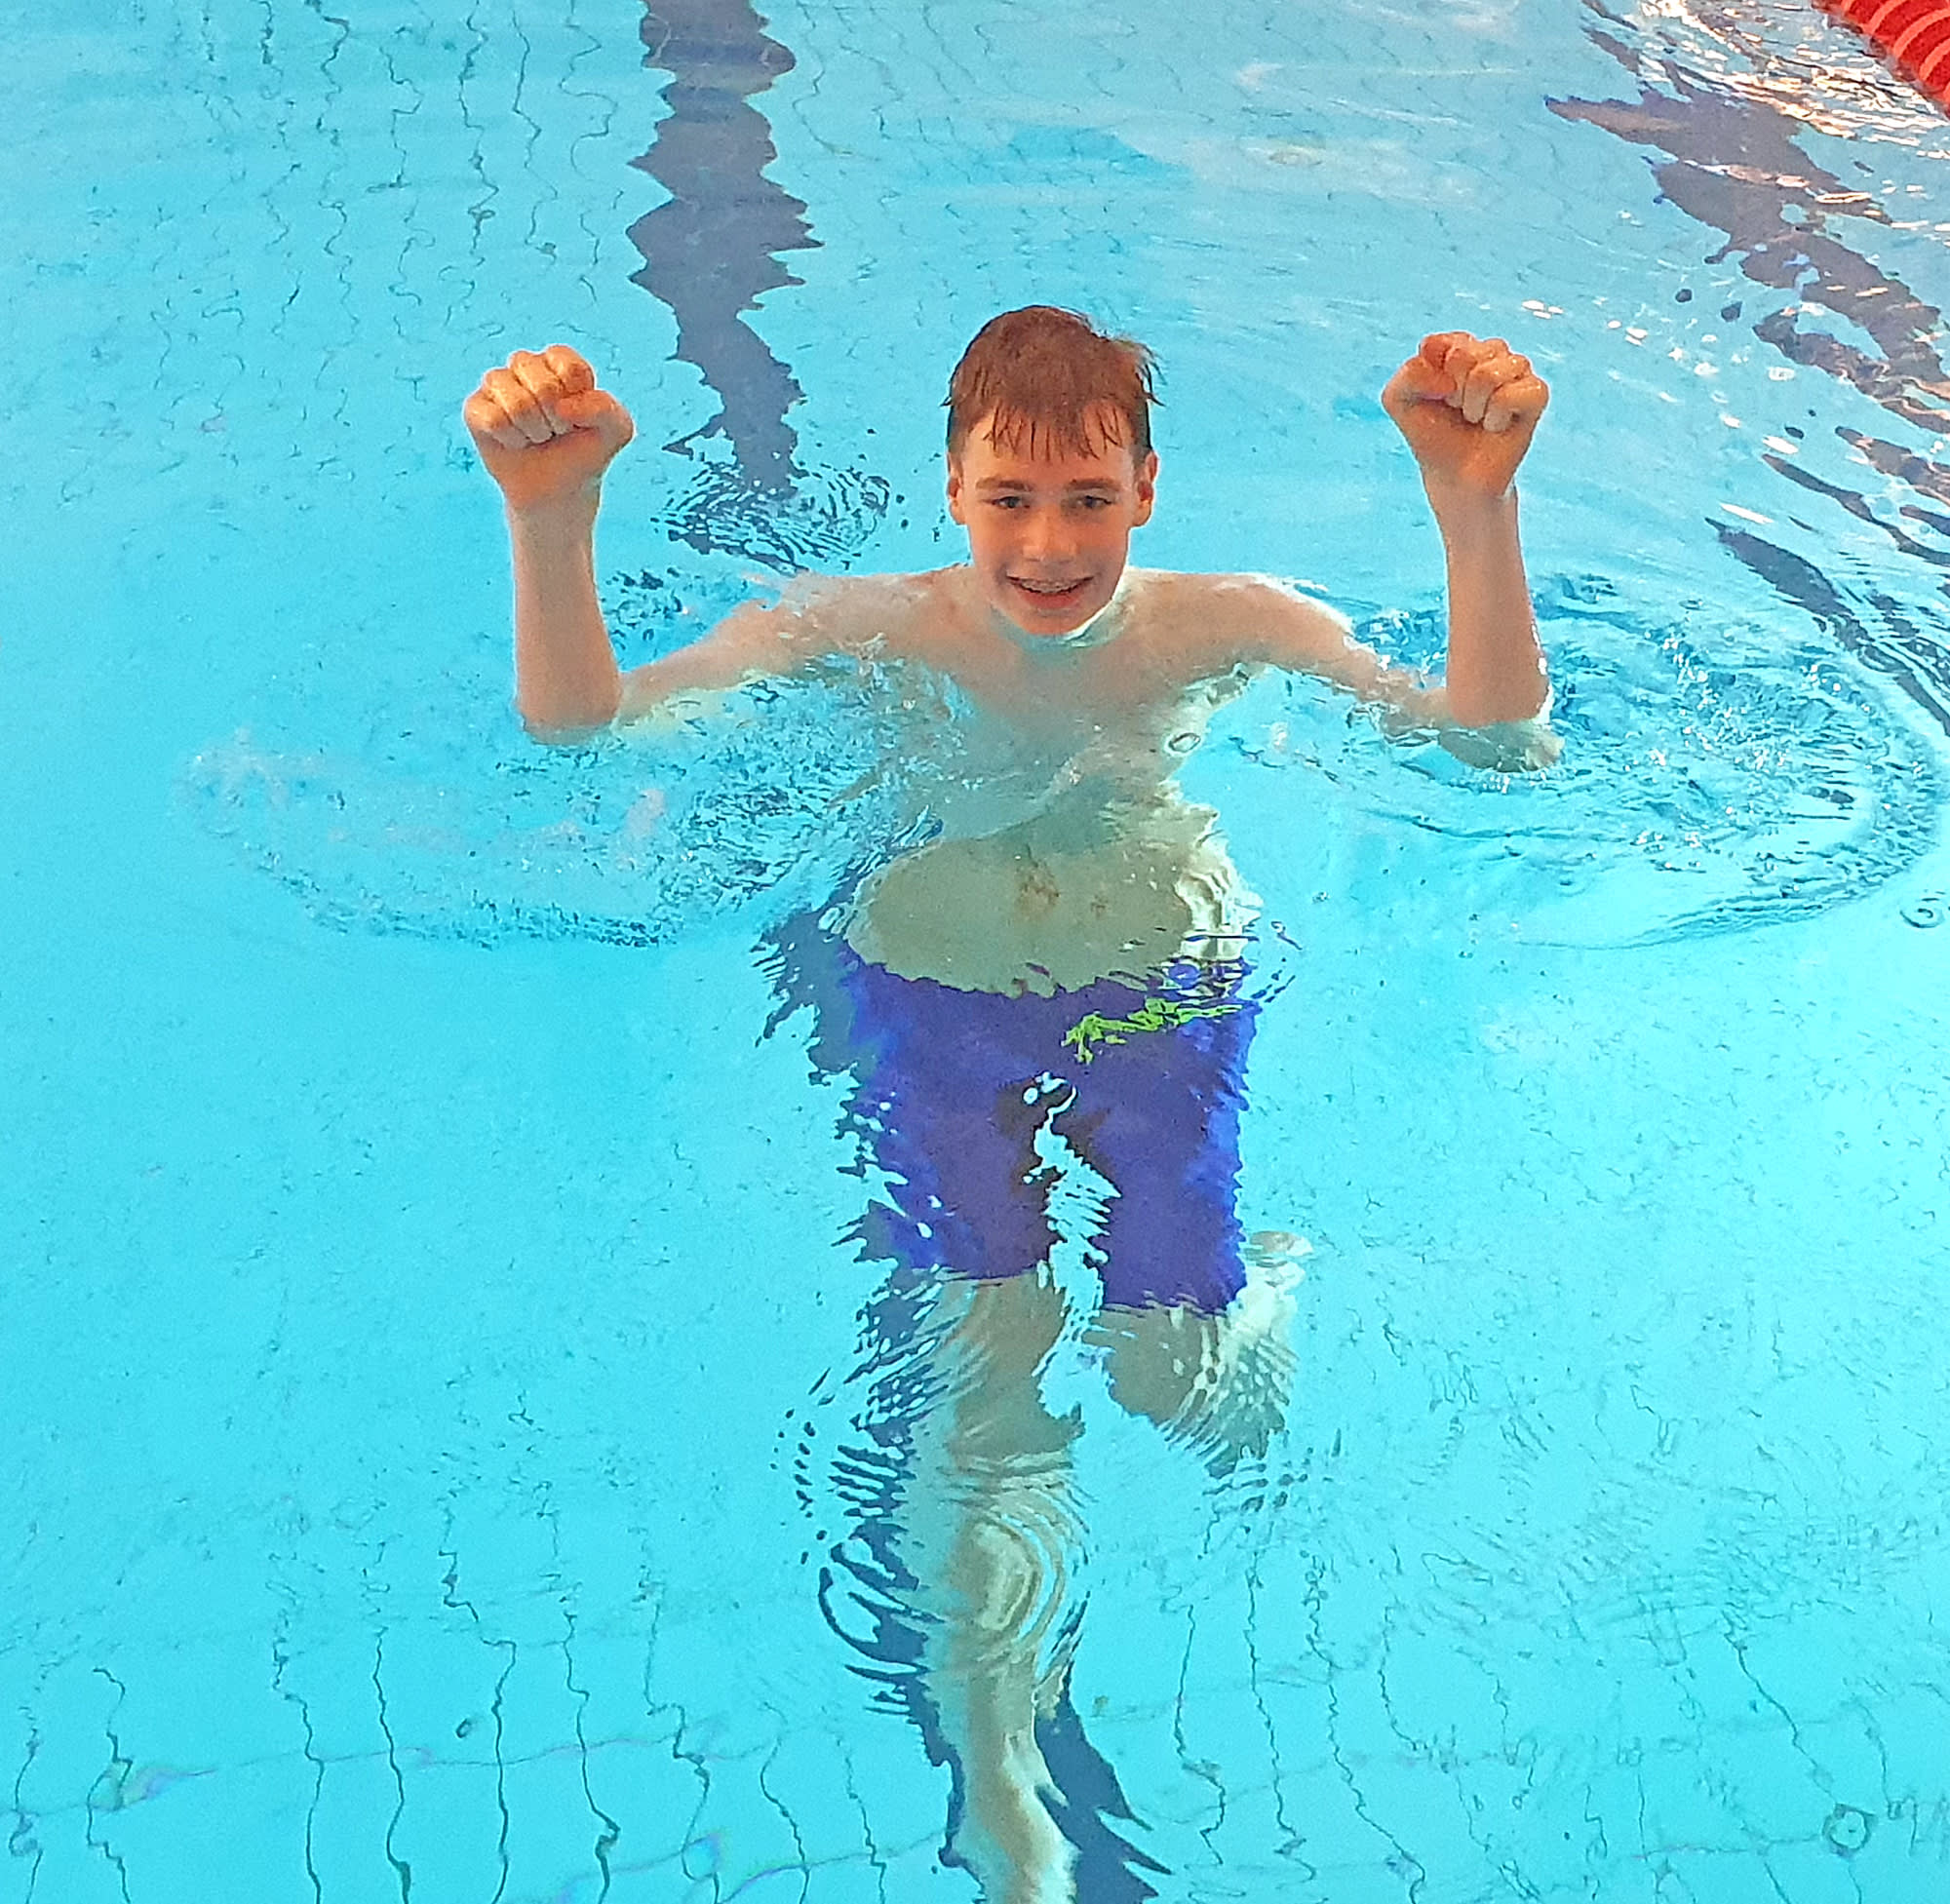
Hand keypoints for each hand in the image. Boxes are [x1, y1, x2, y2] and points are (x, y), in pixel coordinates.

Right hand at [463, 346, 634, 515]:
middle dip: (557, 422)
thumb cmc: (585, 453)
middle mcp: (525, 365)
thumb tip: (563, 407)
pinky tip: (516, 443)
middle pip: (544, 387)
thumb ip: (606, 409)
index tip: (579, 418)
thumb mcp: (617, 431)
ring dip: (535, 433)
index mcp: (560, 360)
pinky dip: (512, 441)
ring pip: (518, 404)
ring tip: (538, 437)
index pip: (570, 369)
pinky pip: (494, 420)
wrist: (559, 491)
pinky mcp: (475, 407)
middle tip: (556, 432)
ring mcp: (497, 383)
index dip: (579, 403)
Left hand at [1381, 332, 1547, 508]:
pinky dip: (1495, 418)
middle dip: (1452, 392)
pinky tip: (1495, 425)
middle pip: (1464, 356)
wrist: (1454, 476)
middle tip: (1458, 410)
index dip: (1430, 379)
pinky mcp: (1536, 392)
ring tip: (1476, 418)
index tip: (1436, 397)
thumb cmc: (1432, 435)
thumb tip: (1448, 379)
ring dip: (1473, 406)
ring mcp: (1517, 369)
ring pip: (1488, 374)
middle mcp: (1490, 351)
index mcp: (1459, 345)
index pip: (1438, 344)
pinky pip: (1510, 395)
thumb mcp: (1398, 401)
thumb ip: (1408, 375)